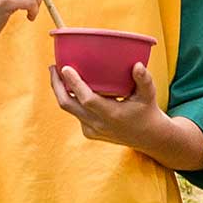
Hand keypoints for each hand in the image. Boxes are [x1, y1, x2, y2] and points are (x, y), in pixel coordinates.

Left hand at [50, 60, 167, 152]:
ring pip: (69, 109)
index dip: (74, 84)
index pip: (86, 99)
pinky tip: (71, 87)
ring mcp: (91, 130)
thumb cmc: (147, 111)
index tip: (65, 68)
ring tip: (58, 74)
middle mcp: (98, 124)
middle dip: (57, 85)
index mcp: (112, 114)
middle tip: (53, 67)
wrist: (147, 137)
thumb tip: (137, 65)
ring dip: (61, 92)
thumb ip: (144, 80)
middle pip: (68, 104)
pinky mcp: (88, 132)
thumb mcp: (149, 95)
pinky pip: (75, 113)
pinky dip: (72, 100)